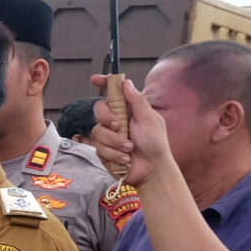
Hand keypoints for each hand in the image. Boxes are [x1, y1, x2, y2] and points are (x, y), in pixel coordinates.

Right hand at [86, 73, 172, 188]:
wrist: (152, 170)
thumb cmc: (155, 144)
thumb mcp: (150, 119)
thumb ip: (137, 100)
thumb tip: (126, 82)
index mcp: (129, 110)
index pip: (113, 93)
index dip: (104, 84)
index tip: (95, 80)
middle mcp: (117, 120)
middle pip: (99, 109)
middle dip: (107, 117)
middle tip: (120, 126)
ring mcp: (109, 136)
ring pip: (98, 131)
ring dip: (115, 141)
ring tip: (129, 149)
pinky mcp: (104, 151)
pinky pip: (99, 148)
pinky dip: (114, 153)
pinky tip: (125, 158)